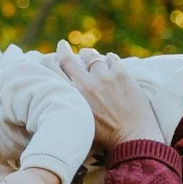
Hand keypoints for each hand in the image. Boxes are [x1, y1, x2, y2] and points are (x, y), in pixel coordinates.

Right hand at [53, 44, 169, 146]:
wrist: (133, 138)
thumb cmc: (106, 137)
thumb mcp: (80, 122)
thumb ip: (71, 106)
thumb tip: (65, 96)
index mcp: (73, 97)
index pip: (54, 72)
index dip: (49, 61)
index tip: (49, 56)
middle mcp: (87, 84)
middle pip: (69, 59)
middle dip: (63, 50)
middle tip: (62, 45)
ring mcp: (105, 78)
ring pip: (93, 58)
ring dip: (89, 56)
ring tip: (88, 55)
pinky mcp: (122, 75)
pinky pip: (112, 59)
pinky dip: (110, 59)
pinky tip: (110, 60)